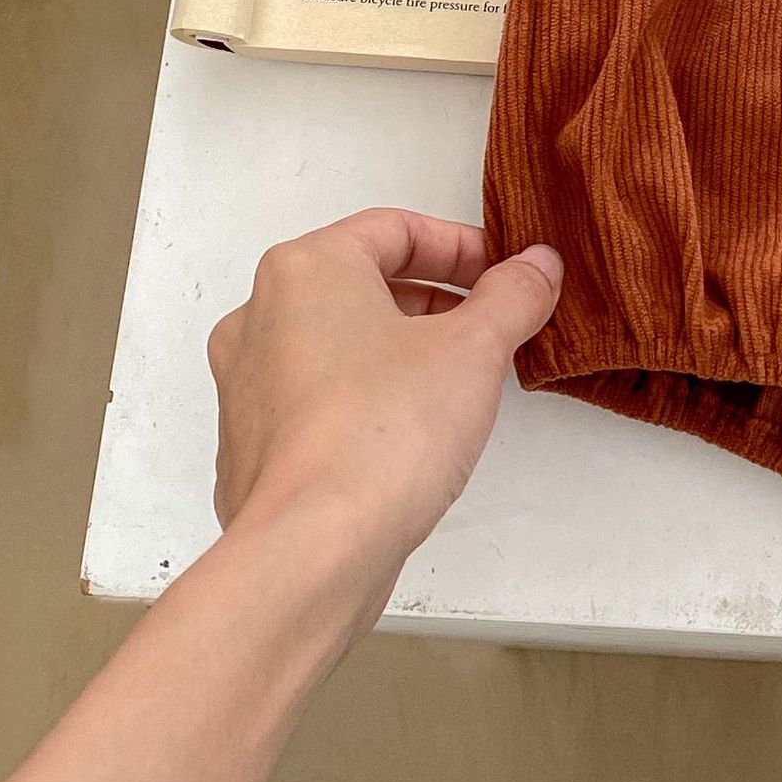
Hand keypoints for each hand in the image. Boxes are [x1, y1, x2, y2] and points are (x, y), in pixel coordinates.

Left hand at [206, 209, 561, 617]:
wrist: (312, 552)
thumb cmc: (386, 430)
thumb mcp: (476, 349)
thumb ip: (513, 294)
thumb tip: (538, 265)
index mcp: (305, 270)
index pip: (395, 229)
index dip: (462, 247)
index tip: (505, 276)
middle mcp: (259, 316)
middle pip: (362, 282)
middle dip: (435, 299)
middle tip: (490, 326)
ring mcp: (244, 386)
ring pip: (337, 341)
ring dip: (400, 348)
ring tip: (458, 382)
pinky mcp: (248, 447)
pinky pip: (316, 398)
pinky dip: (364, 396)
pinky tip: (411, 435)